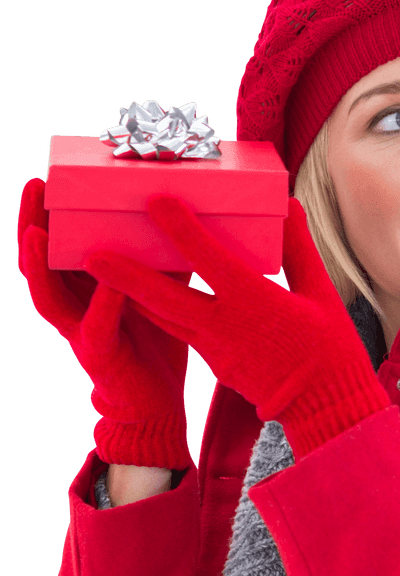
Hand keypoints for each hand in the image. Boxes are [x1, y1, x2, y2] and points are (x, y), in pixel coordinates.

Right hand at [17, 178, 192, 467]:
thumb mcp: (161, 288)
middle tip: (33, 185)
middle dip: (32, 223)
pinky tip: (111, 284)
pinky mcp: (99, 356)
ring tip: (36, 233)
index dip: (50, 211)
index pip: (59, 242)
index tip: (50, 173)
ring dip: (40, 264)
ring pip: (48, 295)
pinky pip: (96, 329)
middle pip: (40, 260)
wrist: (160, 402)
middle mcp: (74, 305)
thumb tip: (189, 213)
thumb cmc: (158, 341)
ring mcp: (80, 332)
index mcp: (84, 285)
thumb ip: (162, 256)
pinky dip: (104, 305)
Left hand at [85, 195, 389, 457]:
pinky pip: (179, 331)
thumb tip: (288, 207)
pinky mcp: (214, 362)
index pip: (208, 258)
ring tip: (103, 272)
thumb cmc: (330, 349)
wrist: (325, 406)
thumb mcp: (321, 294)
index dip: (180, 228)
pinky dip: (158, 312)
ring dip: (132, 295)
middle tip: (91, 255)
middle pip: (165, 297)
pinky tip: (143, 298)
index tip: (156, 201)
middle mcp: (225, 324)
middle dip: (126, 276)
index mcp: (254, 301)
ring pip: (164, 317)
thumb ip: (299, 249)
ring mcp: (215, 347)